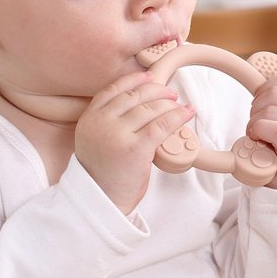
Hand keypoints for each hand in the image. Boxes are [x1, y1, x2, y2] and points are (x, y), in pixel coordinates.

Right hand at [75, 71, 194, 213]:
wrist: (101, 201)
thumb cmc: (102, 172)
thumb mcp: (94, 139)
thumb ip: (107, 120)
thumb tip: (137, 102)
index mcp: (89, 118)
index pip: (112, 90)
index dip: (133, 80)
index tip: (148, 76)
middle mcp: (101, 122)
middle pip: (134, 96)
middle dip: (156, 90)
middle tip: (170, 93)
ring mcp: (118, 134)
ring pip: (150, 109)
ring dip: (169, 104)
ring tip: (179, 105)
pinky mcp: (136, 148)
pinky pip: (162, 125)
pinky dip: (178, 117)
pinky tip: (187, 113)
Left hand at [246, 56, 276, 190]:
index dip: (266, 89)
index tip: (263, 106)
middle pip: (275, 93)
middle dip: (257, 107)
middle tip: (258, 125)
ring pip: (270, 111)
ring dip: (254, 123)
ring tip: (259, 136)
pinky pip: (273, 128)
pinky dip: (258, 132)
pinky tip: (259, 141)